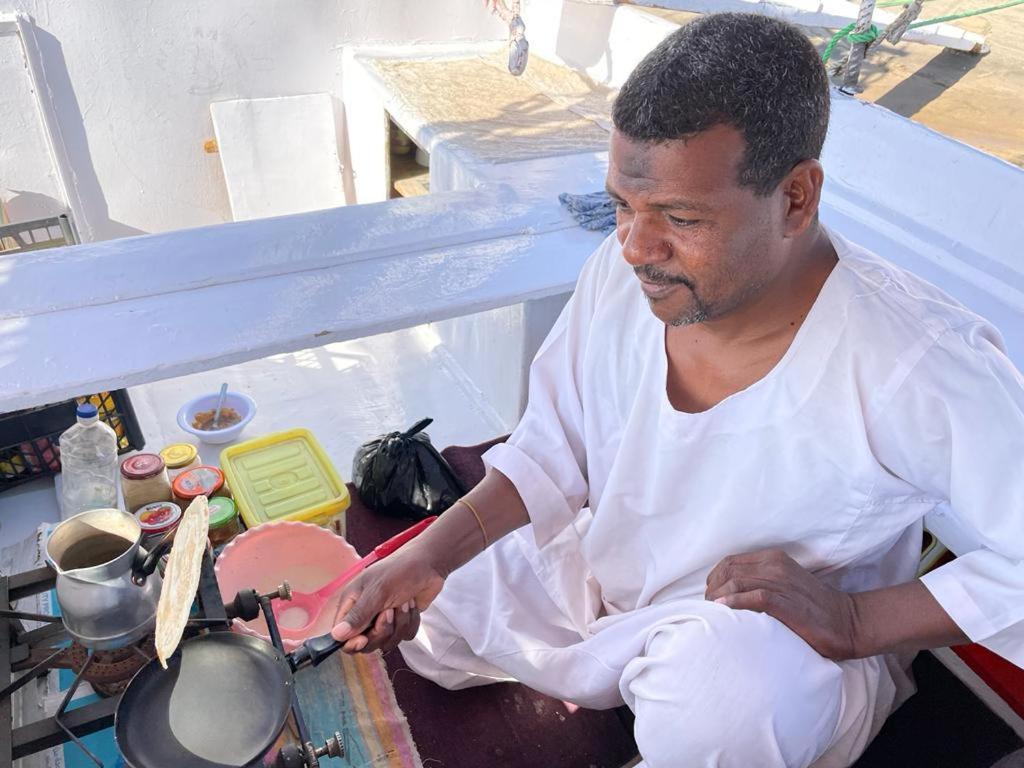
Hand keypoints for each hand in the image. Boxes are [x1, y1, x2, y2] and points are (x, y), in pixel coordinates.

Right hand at [330, 543, 445, 654]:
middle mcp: (366, 613)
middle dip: (382, 630)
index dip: (351, 642)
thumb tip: (337, 635)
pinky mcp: (401, 622)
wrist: (429, 563)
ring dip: (400, 623)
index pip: (342, 635)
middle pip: (367, 643)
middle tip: (389, 611)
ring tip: (403, 602)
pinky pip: (405, 636)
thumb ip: (358, 615)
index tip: (363, 639)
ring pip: (388, 641)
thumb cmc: (400, 570)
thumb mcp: (378, 592)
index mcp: (352, 603)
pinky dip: (412, 621)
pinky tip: (412, 605)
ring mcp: (384, 619)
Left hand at [705, 549, 860, 659]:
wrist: (846, 622)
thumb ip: (760, 581)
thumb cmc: (811, 607)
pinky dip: (734, 602)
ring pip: (736, 582)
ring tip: (712, 611)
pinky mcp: (786, 602)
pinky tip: (724, 611)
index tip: (710, 595)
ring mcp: (781, 583)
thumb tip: (727, 592)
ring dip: (717, 597)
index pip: (729, 562)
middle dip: (712, 588)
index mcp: (773, 558)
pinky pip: (753, 597)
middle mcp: (775, 566)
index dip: (714, 578)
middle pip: (728, 571)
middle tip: (708, 606)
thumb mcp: (784, 584)